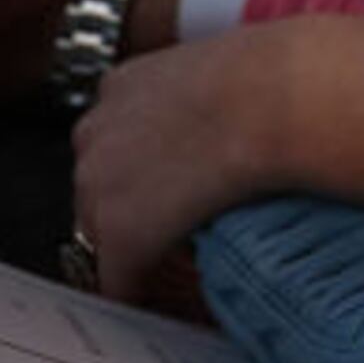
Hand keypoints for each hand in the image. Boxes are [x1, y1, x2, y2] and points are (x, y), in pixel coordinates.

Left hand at [71, 30, 296, 304]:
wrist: (268, 100)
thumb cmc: (268, 77)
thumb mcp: (216, 70)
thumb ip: (196, 95)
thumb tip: (218, 117)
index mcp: (120, 85)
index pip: (112, 138)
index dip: (143, 163)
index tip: (166, 179)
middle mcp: (95, 132)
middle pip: (98, 185)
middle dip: (134, 202)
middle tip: (177, 214)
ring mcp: (99, 186)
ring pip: (103, 232)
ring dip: (136, 243)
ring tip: (177, 251)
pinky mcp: (120, 237)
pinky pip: (119, 280)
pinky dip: (142, 287)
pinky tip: (165, 292)